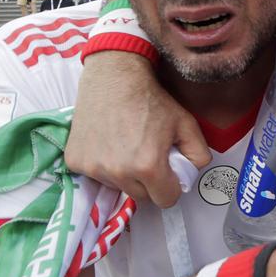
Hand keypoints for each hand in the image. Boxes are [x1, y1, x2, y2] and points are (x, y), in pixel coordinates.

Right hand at [63, 52, 209, 206]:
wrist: (113, 76)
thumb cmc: (150, 99)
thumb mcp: (186, 123)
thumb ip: (199, 154)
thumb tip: (192, 173)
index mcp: (148, 167)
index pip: (165, 200)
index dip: (170, 186)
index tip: (167, 171)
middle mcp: (118, 173)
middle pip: (141, 196)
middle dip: (148, 181)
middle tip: (146, 154)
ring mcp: (94, 168)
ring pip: (117, 187)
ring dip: (124, 174)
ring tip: (125, 145)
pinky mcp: (76, 161)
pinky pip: (95, 175)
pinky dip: (102, 164)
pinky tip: (107, 142)